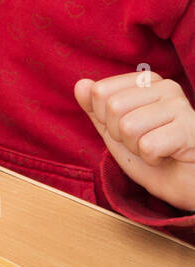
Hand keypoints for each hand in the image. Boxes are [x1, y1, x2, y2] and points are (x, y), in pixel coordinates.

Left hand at [75, 73, 194, 211]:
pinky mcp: (191, 129)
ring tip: (157, 150)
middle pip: (113, 107)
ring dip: (137, 148)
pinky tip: (169, 157)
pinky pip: (148, 145)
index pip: (99, 92)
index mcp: (146, 82)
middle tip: (143, 143)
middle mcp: (166, 87)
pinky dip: (152, 159)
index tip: (127, 130)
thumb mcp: (115, 132)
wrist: (187, 184)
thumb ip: (95, 109)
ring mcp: (181, 106)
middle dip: (120, 135)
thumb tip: (81, 84)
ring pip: (128, 127)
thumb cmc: (154, 156)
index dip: (105, 120)